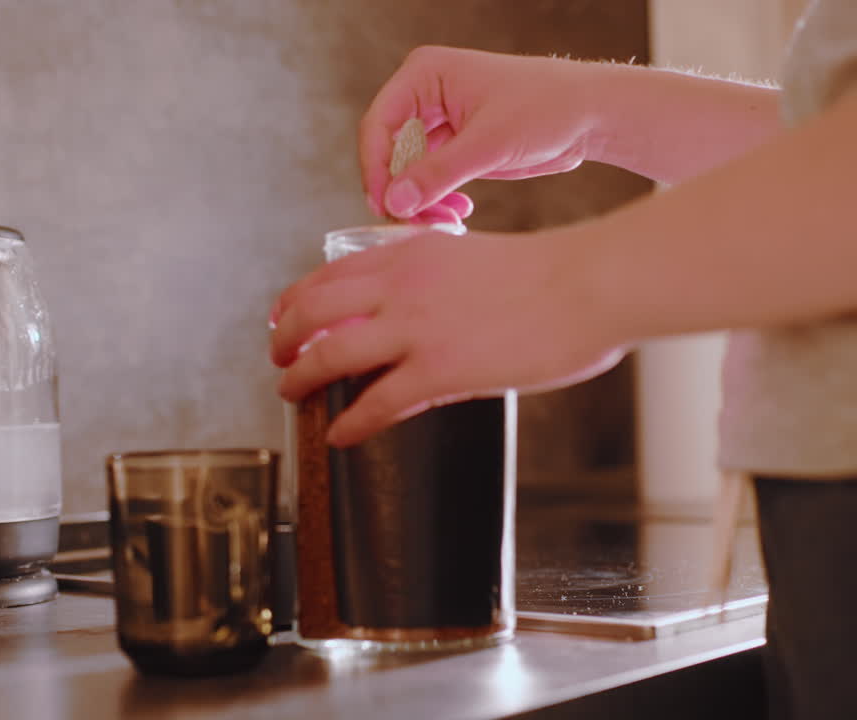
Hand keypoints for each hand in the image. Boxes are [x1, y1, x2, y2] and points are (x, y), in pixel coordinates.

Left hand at [270, 228, 625, 446]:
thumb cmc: (553, 272)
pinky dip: (349, 422)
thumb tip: (423, 306)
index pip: (331, 273)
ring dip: (300, 377)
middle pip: (314, 311)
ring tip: (291, 393)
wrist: (590, 282)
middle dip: (285, 339)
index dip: (296, 299)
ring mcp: (415, 327)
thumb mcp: (473, 256)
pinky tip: (339, 435)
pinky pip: (376, 402)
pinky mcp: (438, 369)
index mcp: (410, 252)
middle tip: (277, 358)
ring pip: (330, 354)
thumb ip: (437, 277)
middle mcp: (400, 284)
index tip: (282, 316)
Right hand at [361, 46, 601, 219]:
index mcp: (424, 75)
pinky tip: (459, 213)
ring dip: (420, 202)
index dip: (375, 168)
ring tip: (446, 220)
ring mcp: (436, 122)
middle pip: (387, 152)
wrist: (590, 116)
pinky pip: (427, 181)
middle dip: (402, 191)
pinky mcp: (452, 146)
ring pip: (406, 172)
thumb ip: (438, 173)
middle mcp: (423, 96)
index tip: (385, 205)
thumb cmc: (547, 108)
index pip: (378, 124)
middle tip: (417, 222)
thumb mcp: (490, 142)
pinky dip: (437, 201)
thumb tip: (394, 201)